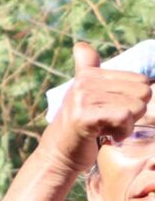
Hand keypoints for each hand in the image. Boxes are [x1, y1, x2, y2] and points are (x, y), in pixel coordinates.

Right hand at [43, 43, 151, 173]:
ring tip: (107, 129)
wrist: (58, 155)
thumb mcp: (82, 94)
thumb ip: (86, 68)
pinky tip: (107, 136)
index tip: (112, 111)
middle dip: (134, 112)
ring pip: (136, 106)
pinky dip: (122, 132)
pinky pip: (125, 117)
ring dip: (128, 125)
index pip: (141, 81)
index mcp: (89, 74)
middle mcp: (85, 81)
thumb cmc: (79, 128)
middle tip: (111, 122)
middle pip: (143, 92)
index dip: (134, 101)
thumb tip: (81, 46)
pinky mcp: (85, 115)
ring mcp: (83, 97)